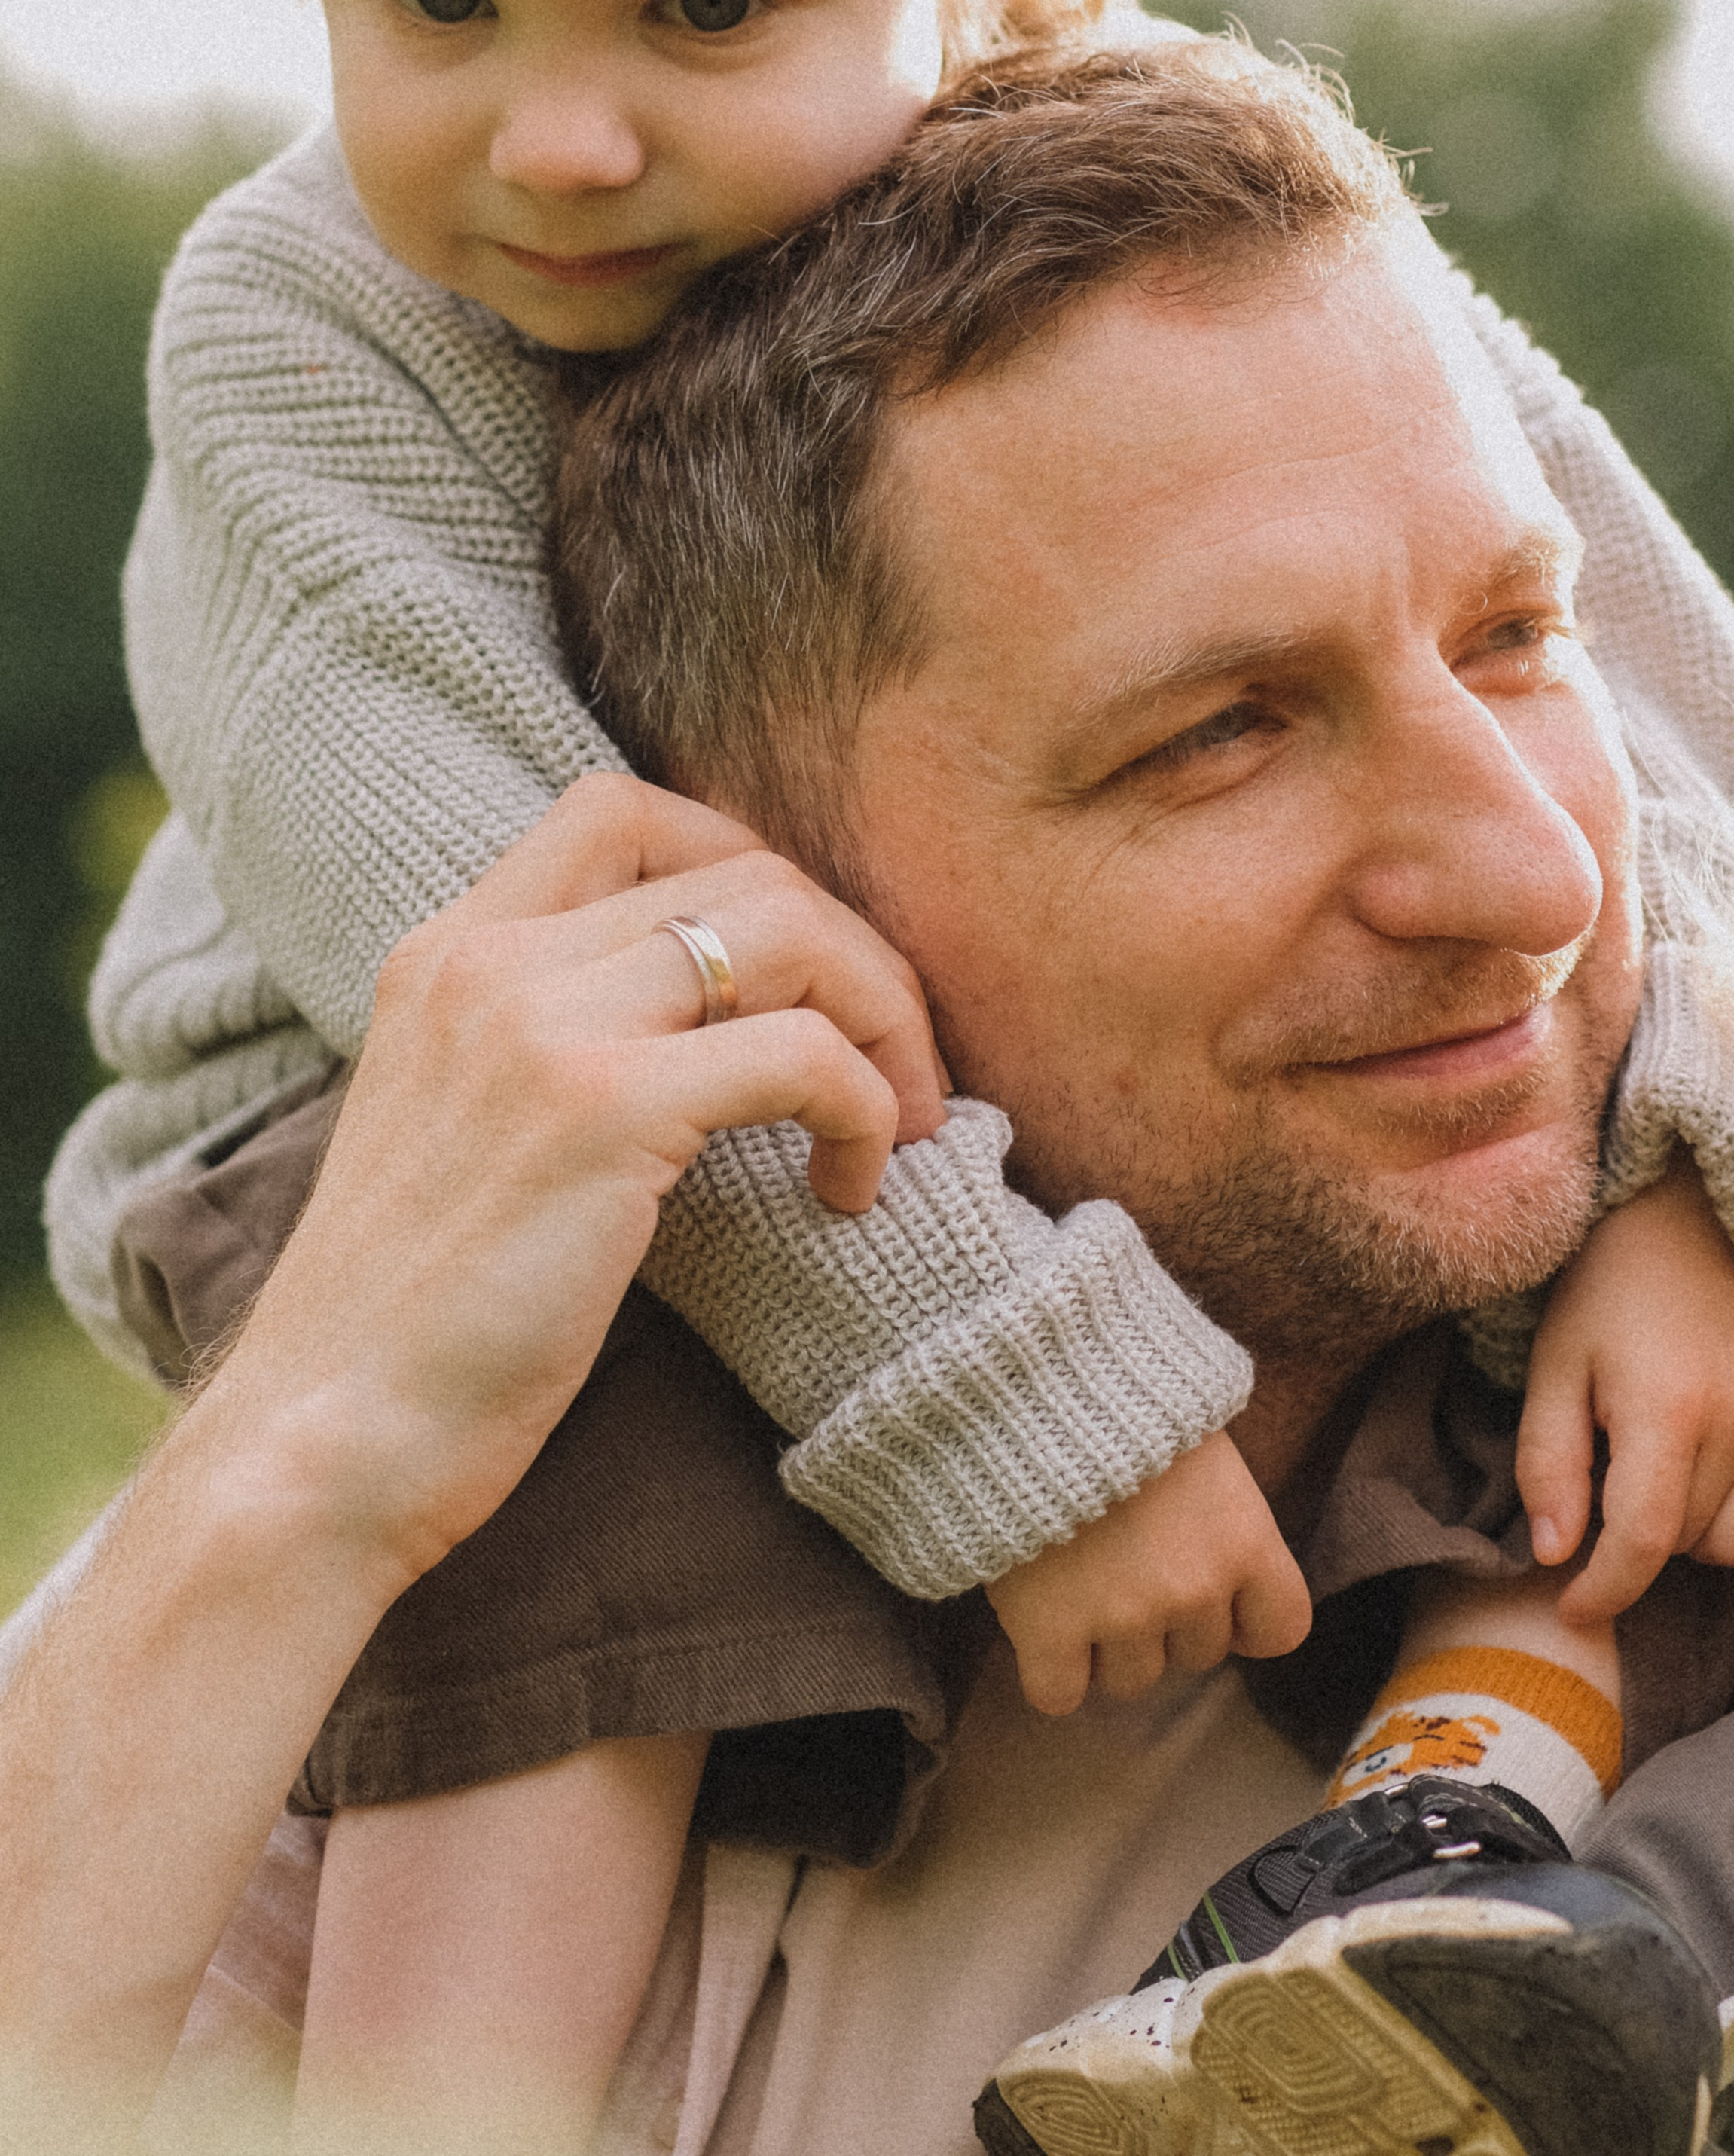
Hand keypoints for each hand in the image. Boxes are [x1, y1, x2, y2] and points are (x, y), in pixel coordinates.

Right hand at [219, 774, 949, 1588]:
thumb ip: (549, 1046)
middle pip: (742, 867)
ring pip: (791, 931)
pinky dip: (866, 1108)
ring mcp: (544, 1025)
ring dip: (882, 1017)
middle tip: (891, 1067)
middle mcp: (489, 958)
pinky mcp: (604, 1112)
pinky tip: (850, 1191)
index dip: (744, 865)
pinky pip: (804, 1052)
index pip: (623, 810)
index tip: (797, 979)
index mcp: (446, 950)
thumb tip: (715, 1029)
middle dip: (853, 956)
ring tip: (896, 1122)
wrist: (316, 1445)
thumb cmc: (407, 1323)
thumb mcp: (459, 1128)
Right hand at [984, 1430, 1311, 1714]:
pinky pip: (1058, 1695)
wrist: (1034, 1388)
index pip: (1282, 1629)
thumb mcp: (1204, 1450)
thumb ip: (1223, 1518)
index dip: (1247, 1620)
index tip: (1217, 1594)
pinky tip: (1041, 1623)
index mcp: (1245, 1542)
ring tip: (1079, 1581)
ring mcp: (1122, 1617)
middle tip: (1127, 1562)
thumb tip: (1225, 1557)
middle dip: (1167, 1621)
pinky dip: (1050, 1670)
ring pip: (1131, 1680)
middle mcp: (1194, 1591)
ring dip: (1108, 1645)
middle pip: (1198, 1655)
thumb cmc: (1127, 1403)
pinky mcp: (1050, 1632)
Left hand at [1515, 1153, 1733, 1629]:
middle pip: (1694, 1548)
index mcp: (1669, 1404)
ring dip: (1702, 1540)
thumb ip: (1546, 1463)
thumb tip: (1554, 1554)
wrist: (1687, 1221)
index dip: (1604, 1591)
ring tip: (1667, 1482)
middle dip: (1643, 1540)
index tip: (1571, 1606)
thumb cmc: (1606, 1293)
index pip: (1644, 1540)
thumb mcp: (1553, 1365)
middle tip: (1615, 1486)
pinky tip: (1725, 1500)